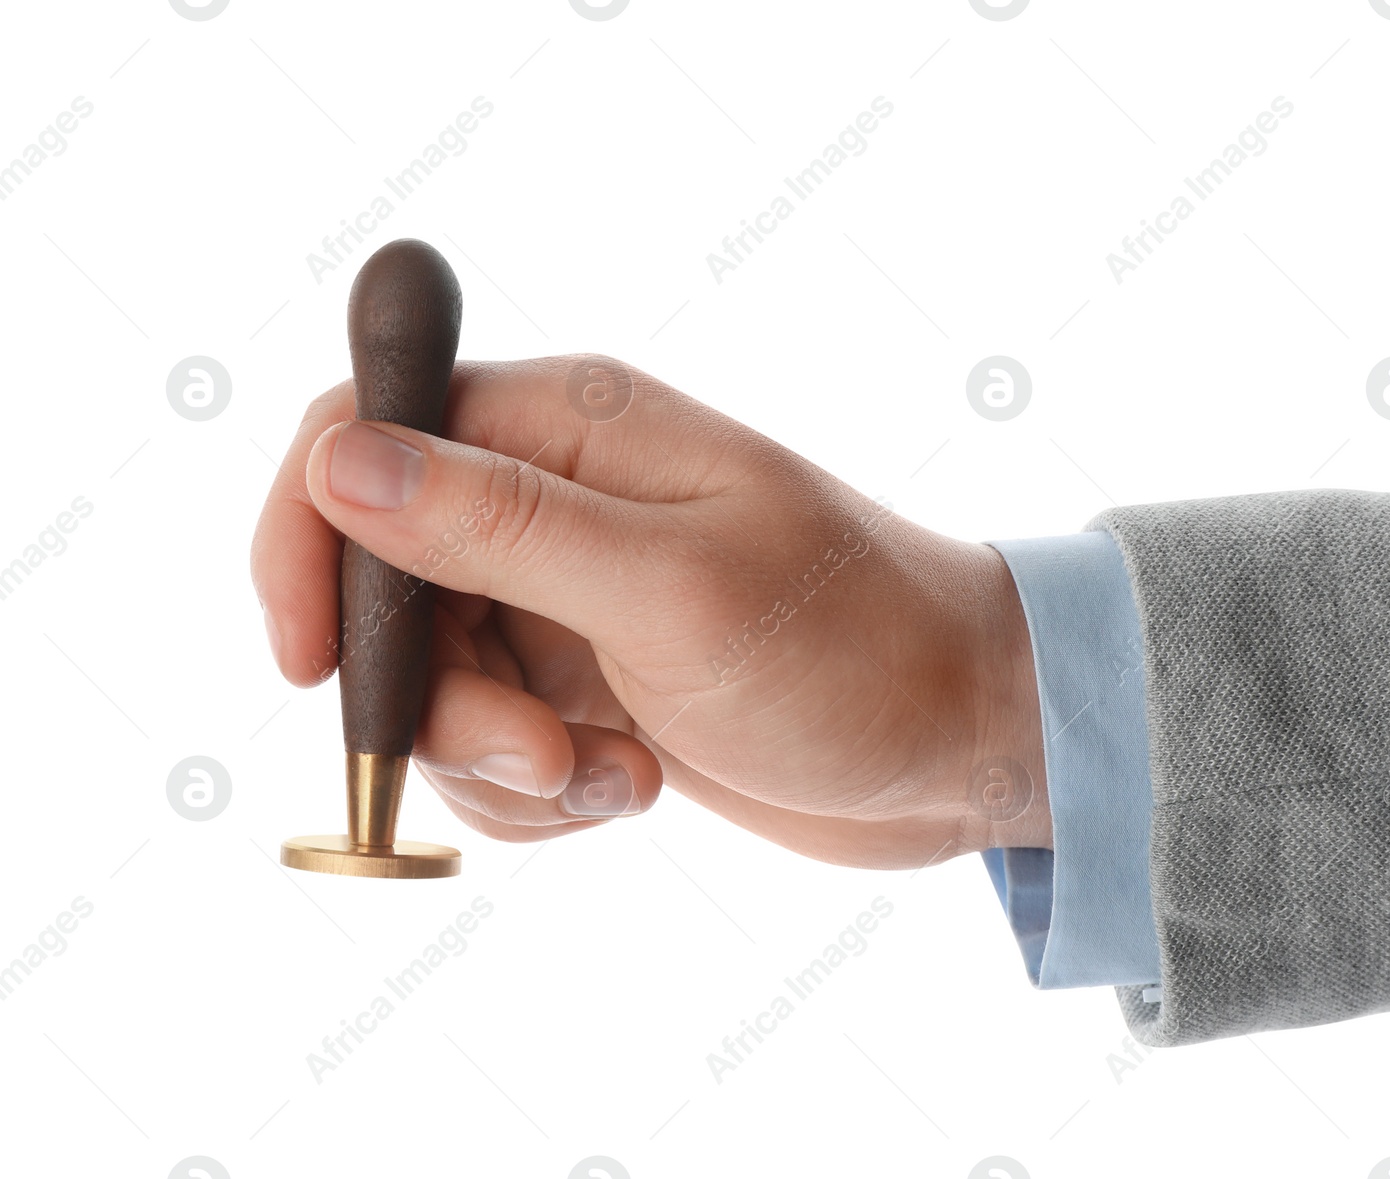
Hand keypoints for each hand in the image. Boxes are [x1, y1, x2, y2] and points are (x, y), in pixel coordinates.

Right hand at [251, 356, 1045, 868]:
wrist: (964, 740)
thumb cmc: (853, 646)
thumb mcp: (673, 590)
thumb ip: (501, 528)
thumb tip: (339, 459)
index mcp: (572, 429)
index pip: (365, 431)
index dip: (306, 538)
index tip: (306, 665)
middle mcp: (556, 501)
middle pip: (387, 583)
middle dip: (434, 695)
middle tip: (538, 754)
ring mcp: (570, 598)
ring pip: (435, 683)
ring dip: (499, 760)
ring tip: (613, 777)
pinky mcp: (590, 684)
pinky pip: (494, 746)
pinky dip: (541, 792)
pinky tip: (634, 791)